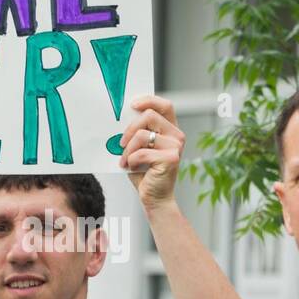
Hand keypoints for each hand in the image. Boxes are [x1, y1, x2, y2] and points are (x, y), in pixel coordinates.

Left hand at [118, 95, 184, 210]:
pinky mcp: (171, 159)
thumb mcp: (141, 147)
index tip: (132, 105)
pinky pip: (141, 152)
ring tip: (125, 160)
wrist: (154, 198)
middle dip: (129, 129)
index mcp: (171, 130)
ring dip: (128, 149)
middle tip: (121, 144)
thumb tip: (123, 117)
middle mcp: (177, 136)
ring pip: (142, 135)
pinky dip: (131, 161)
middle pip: (150, 115)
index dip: (149, 100)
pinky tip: (132, 168)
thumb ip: (138, 132)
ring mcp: (176, 147)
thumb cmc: (146, 172)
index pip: (165, 105)